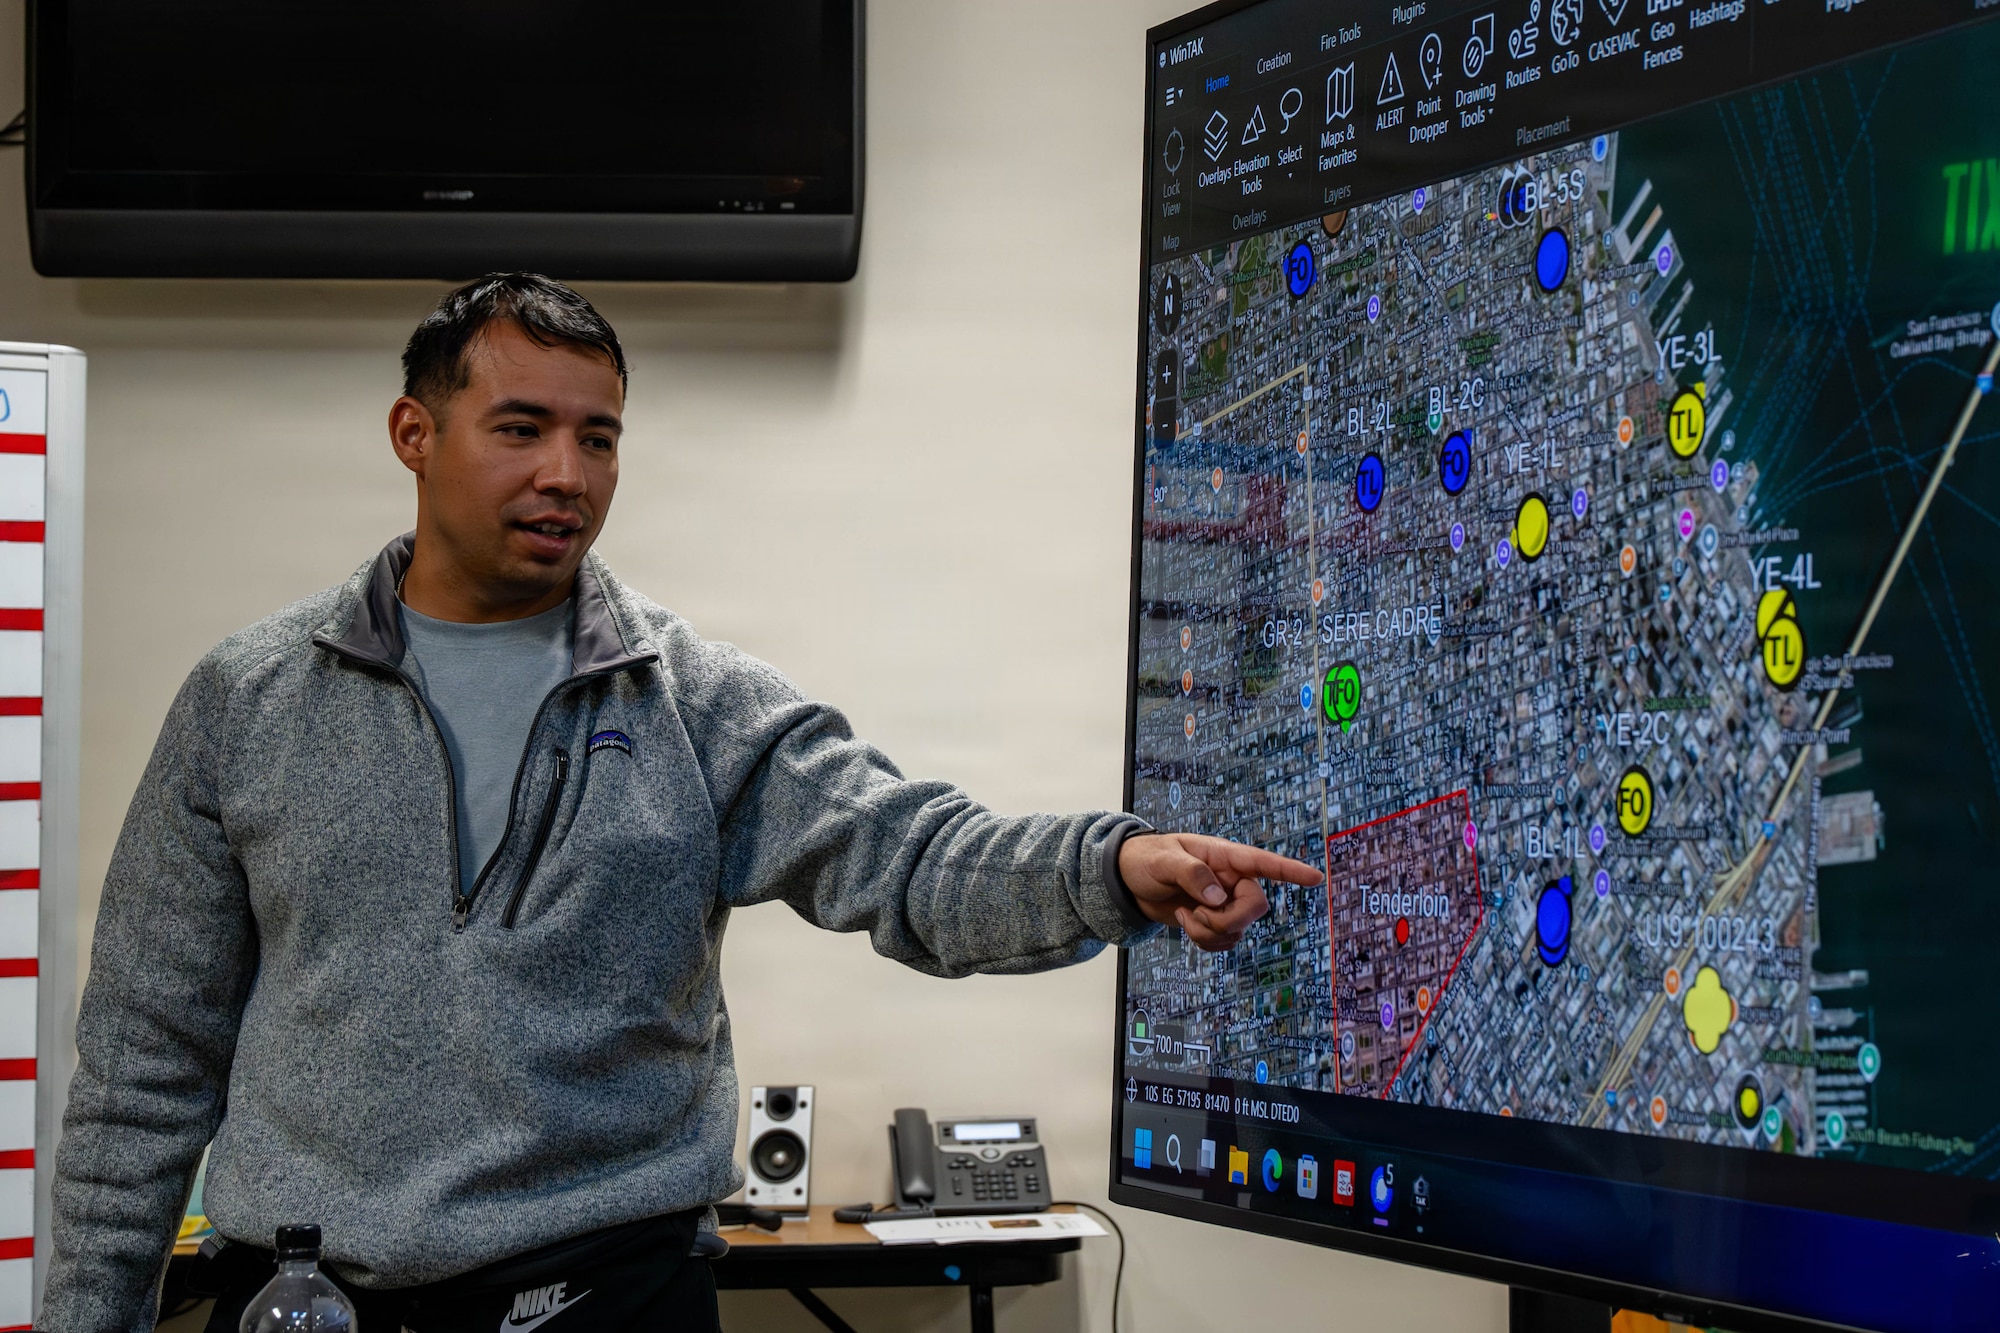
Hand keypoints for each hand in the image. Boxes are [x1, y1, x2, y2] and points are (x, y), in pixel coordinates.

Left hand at [1116, 832, 1323, 951]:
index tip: (1316, 878)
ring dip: (1210, 932)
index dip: (1290, 871)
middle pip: (1255, 906)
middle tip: (1198, 914)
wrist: (1129, 881)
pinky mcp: (1214, 921)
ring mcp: (1224, 902)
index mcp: (1223, 856)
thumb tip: (1217, 897)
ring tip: (1185, 915)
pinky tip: (1186, 922)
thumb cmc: (1147, 858)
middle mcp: (1230, 880)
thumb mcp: (1164, 860)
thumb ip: (1191, 874)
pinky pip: (1224, 941)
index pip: (1263, 862)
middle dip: (1228, 919)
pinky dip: (1205, 941)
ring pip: (1239, 930)